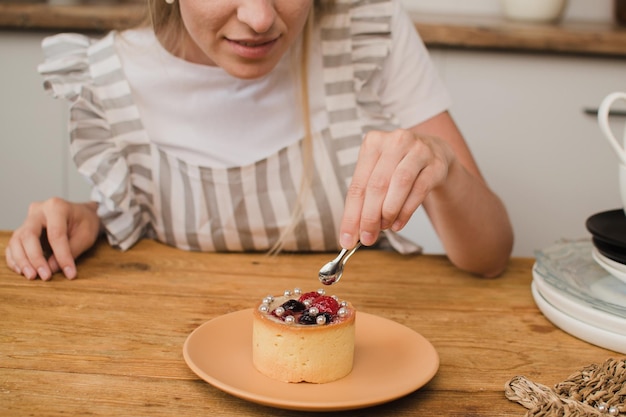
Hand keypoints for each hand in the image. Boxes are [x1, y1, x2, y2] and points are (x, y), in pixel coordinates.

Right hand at [5, 198, 100, 279]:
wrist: (81, 214)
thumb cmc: (85, 222)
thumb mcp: (86, 235)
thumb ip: (71, 251)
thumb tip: (52, 268)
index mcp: (56, 207)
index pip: (56, 234)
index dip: (62, 255)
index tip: (69, 273)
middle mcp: (38, 210)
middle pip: (28, 235)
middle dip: (35, 258)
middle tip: (44, 276)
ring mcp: (28, 219)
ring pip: (16, 241)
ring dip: (22, 261)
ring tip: (32, 276)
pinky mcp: (22, 230)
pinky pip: (13, 245)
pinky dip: (15, 259)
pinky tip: (22, 271)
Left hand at [340, 128, 452, 248]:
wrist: (433, 153)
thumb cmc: (397, 166)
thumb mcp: (377, 174)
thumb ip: (364, 200)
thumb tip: (353, 231)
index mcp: (373, 142)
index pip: (357, 185)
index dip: (351, 215)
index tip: (347, 239)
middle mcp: (395, 141)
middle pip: (377, 185)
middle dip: (369, 217)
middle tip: (367, 238)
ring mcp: (418, 150)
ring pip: (399, 184)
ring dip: (388, 212)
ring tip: (383, 228)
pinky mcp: (436, 164)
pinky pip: (419, 190)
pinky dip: (406, 211)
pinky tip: (398, 223)